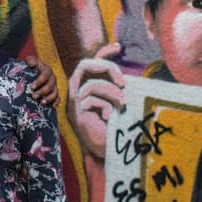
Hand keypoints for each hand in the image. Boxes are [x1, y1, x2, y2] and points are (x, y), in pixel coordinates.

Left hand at [23, 54, 58, 104]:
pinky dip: (56, 102)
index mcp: (47, 70)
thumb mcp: (30, 60)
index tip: (32, 87)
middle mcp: (52, 78)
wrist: (33, 71)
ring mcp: (54, 86)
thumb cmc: (31, 66)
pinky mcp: (54, 92)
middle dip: (42, 92)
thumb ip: (30, 60)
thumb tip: (32, 64)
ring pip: (54, 92)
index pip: (45, 75)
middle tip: (34, 97)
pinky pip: (57, 98)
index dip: (39, 81)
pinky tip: (52, 107)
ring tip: (42, 103)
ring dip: (49, 98)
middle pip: (50, 86)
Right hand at [69, 43, 124, 160]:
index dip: (103, 53)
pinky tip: (109, 117)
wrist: (108, 153)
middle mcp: (76, 93)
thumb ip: (118, 90)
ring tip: (123, 104)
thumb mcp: (119, 103)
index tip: (118, 48)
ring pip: (91, 84)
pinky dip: (104, 105)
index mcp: (86, 89)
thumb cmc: (115, 129)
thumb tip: (127, 77)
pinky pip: (90, 98)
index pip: (91, 64)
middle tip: (123, 82)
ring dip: (111, 92)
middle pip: (84, 65)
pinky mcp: (75, 111)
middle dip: (105, 67)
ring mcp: (74, 102)